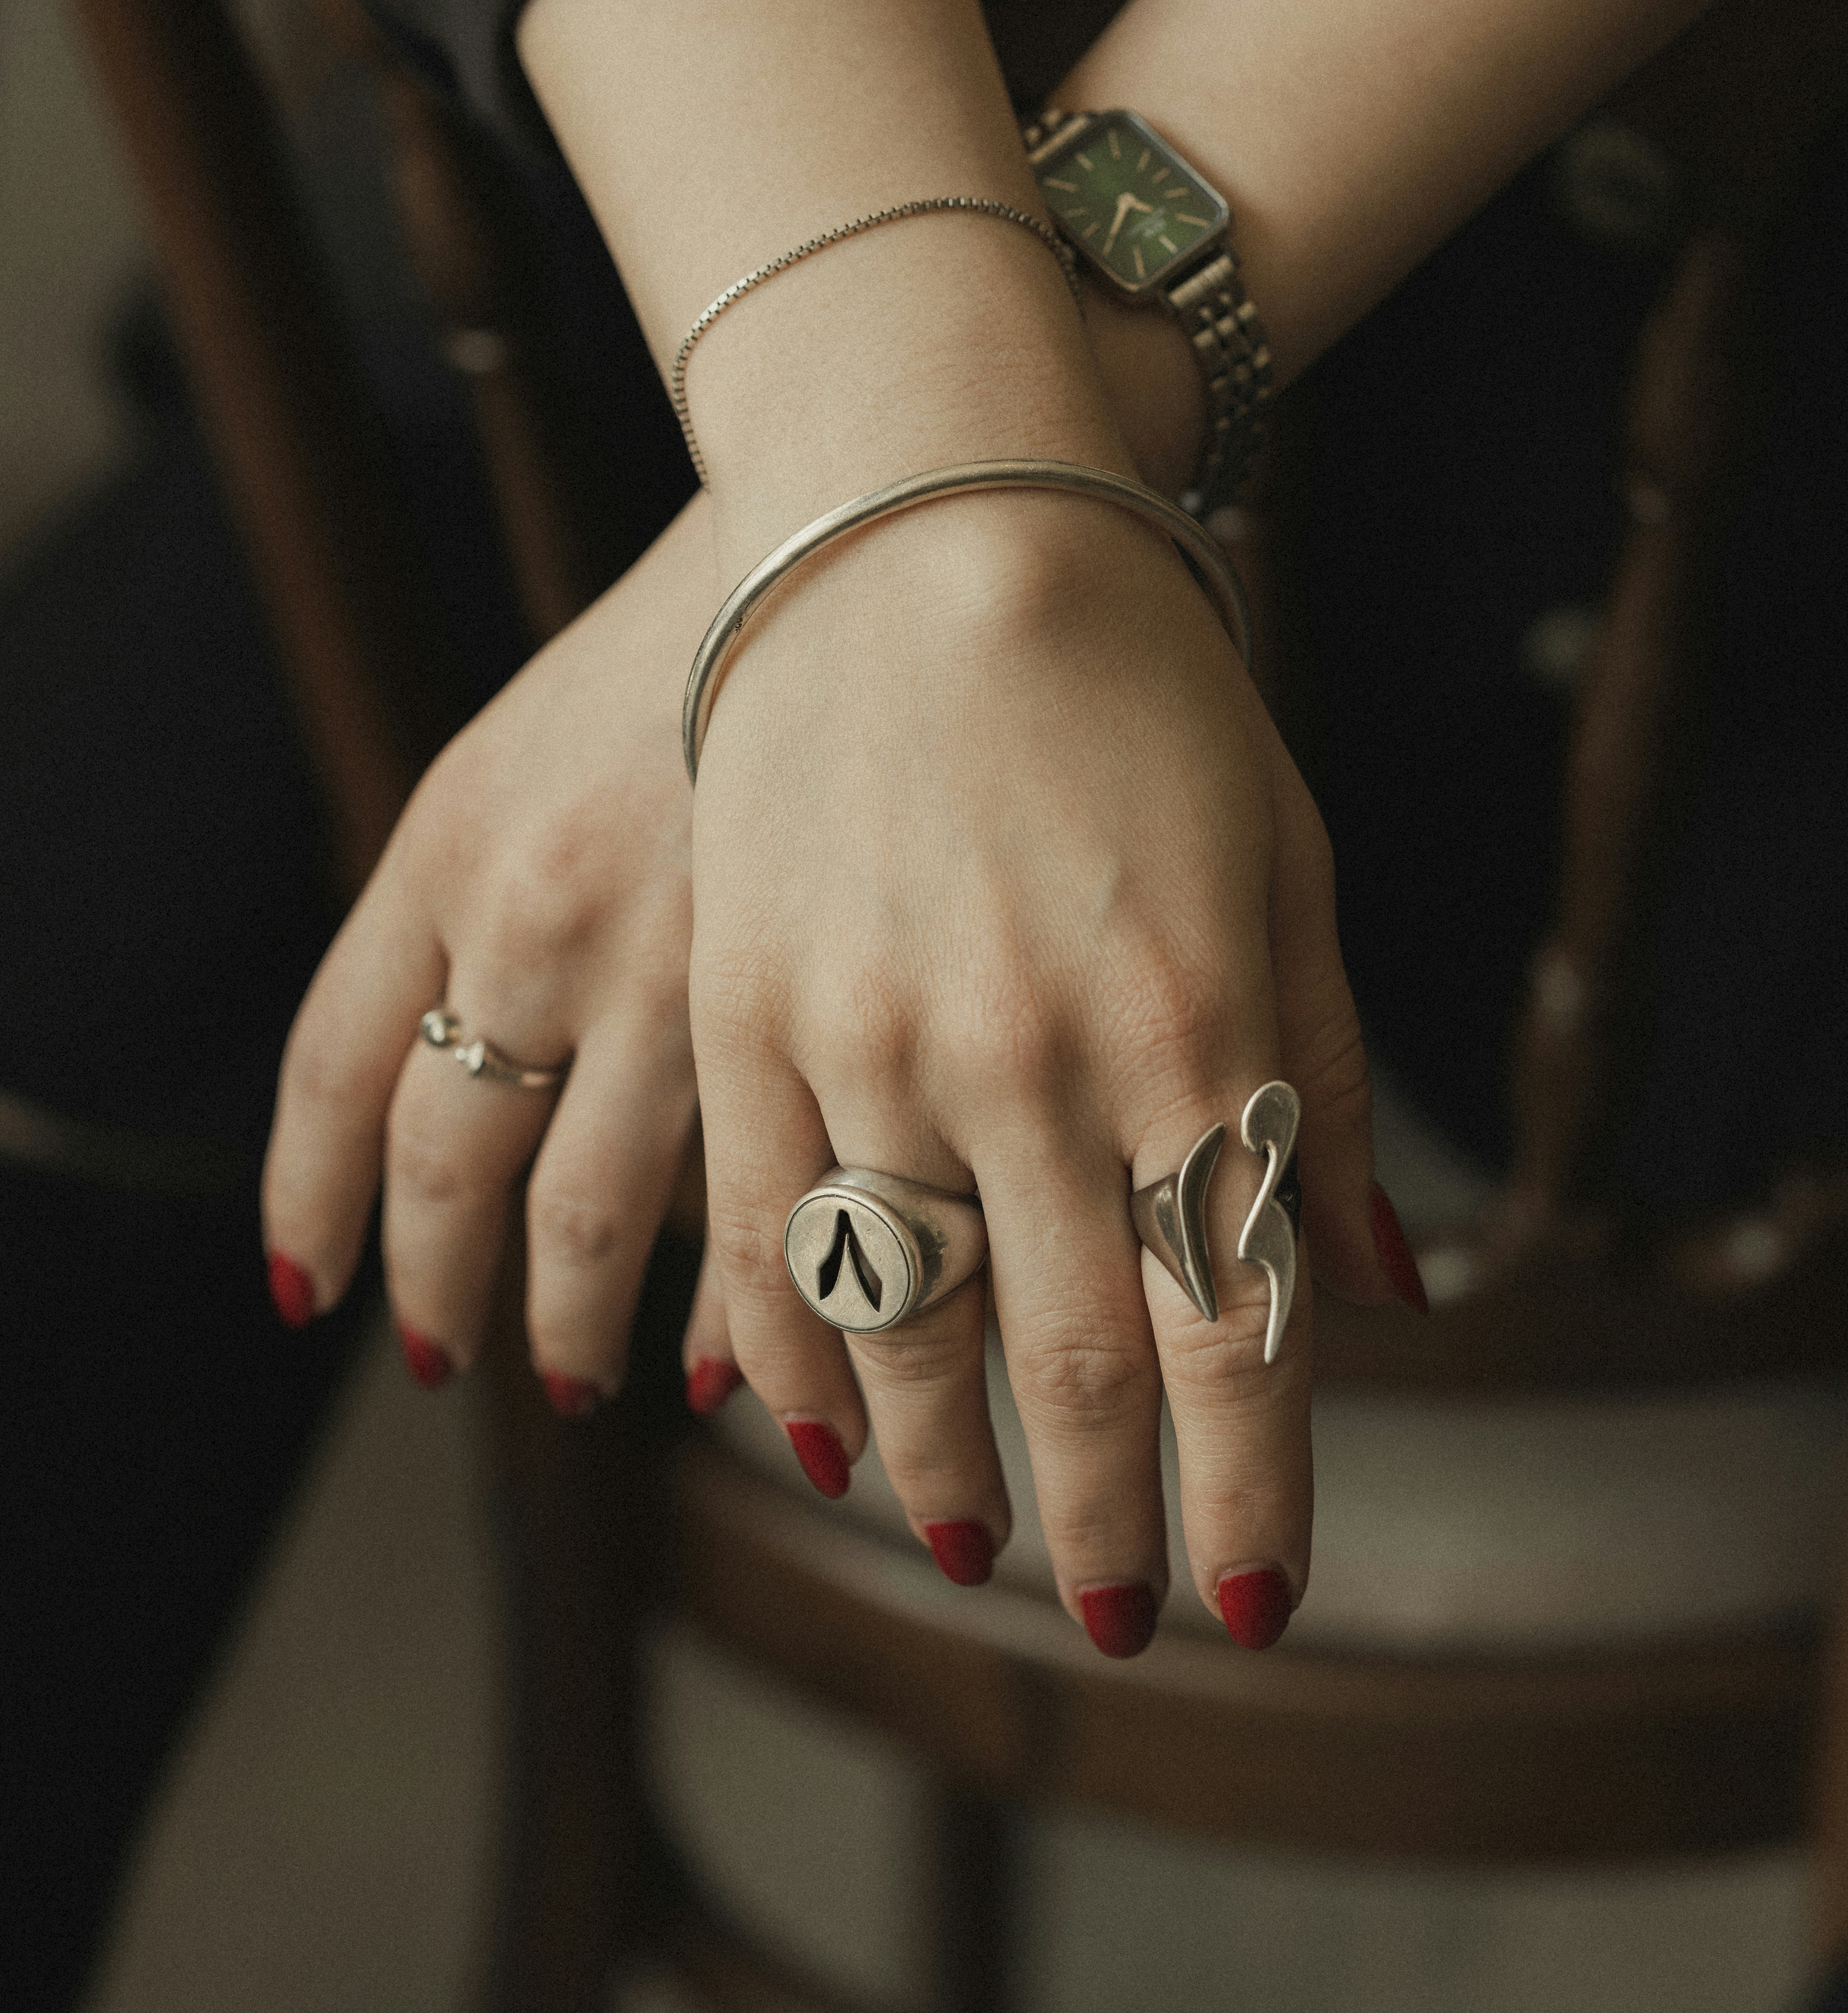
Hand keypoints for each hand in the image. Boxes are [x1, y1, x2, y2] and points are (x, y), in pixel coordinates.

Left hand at [261, 494, 737, 1410]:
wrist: (855, 551)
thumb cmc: (691, 652)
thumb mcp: (522, 755)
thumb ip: (465, 905)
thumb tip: (449, 1074)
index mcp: (450, 846)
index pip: (335, 1070)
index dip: (311, 1198)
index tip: (307, 1282)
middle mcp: (535, 920)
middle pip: (444, 1165)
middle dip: (434, 1290)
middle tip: (438, 1354)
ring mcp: (666, 969)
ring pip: (579, 1219)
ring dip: (564, 1324)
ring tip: (568, 1379)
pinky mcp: (798, 1004)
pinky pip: (735, 1210)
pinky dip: (722, 1307)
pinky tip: (718, 1357)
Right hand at [687, 485, 1402, 1646]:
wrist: (934, 526)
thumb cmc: (1146, 692)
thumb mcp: (1287, 869)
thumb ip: (1326, 1085)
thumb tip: (1385, 1286)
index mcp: (1198, 1030)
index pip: (1237, 1333)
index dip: (1246, 1496)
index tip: (1242, 1599)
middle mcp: (1038, 1061)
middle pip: (1073, 1362)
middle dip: (1101, 1516)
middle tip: (1105, 1604)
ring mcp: (875, 1039)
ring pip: (902, 1326)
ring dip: (938, 1462)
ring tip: (969, 1535)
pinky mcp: (746, 1008)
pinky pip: (751, 1233)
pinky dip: (780, 1354)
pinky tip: (802, 1430)